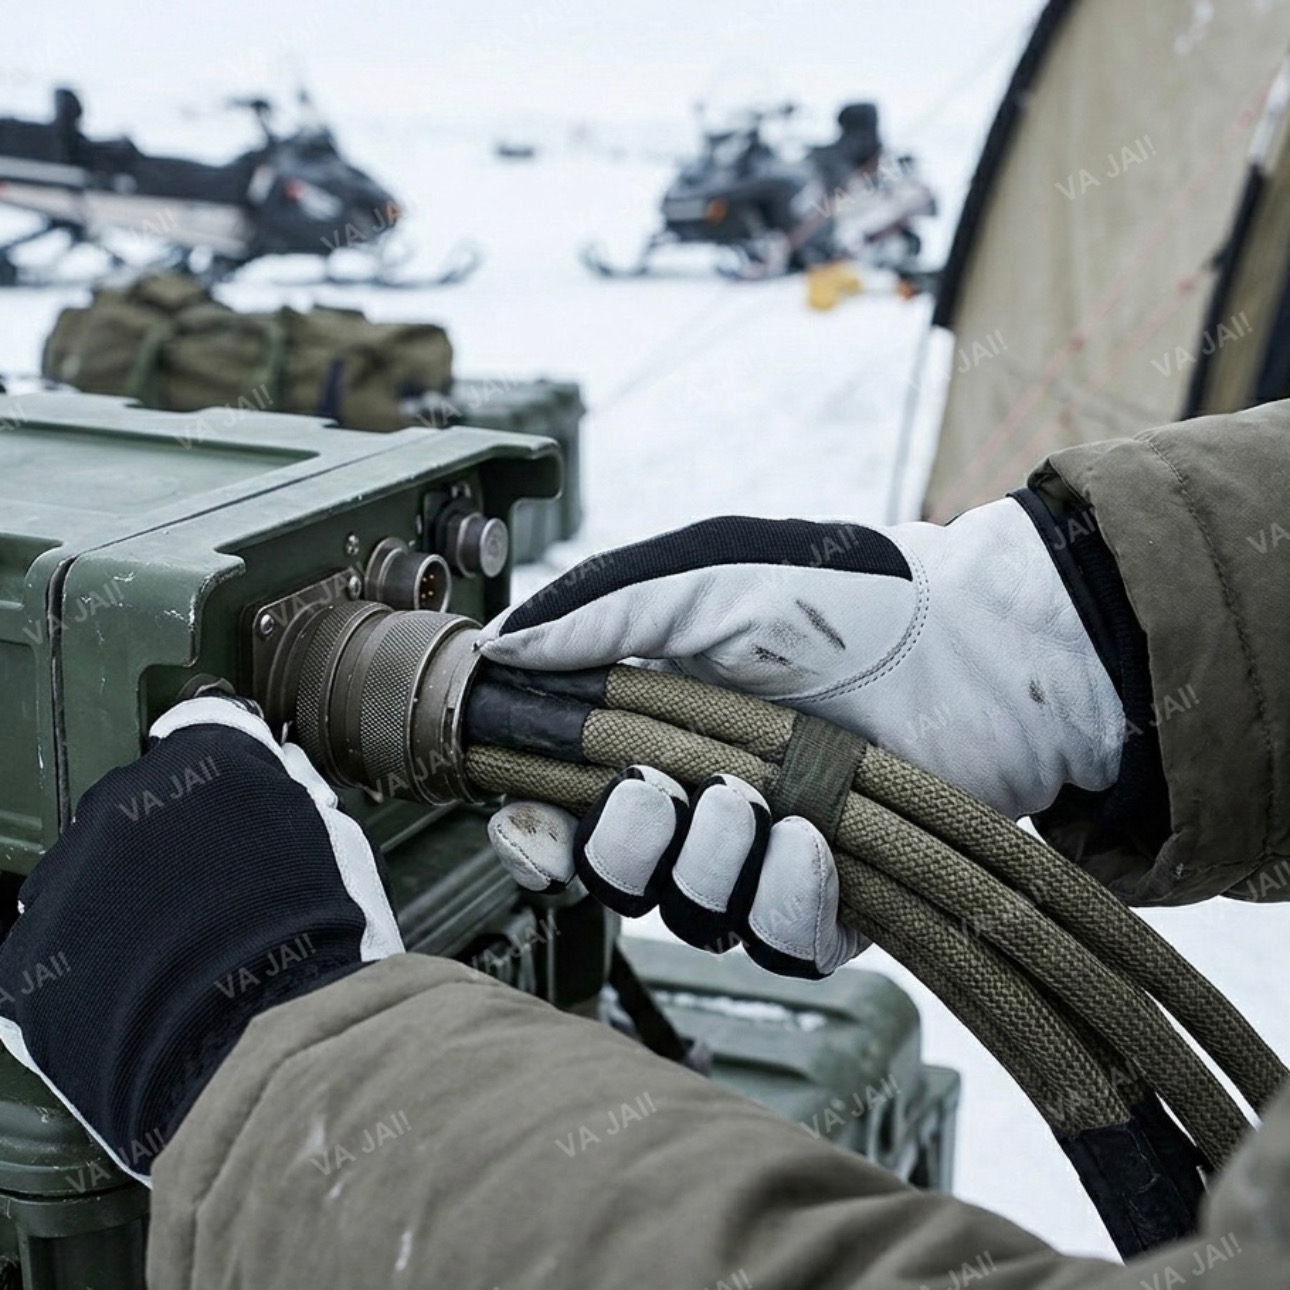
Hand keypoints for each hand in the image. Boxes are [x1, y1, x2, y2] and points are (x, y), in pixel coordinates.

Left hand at [0, 695, 401, 1181]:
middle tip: (219, 901)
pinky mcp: (26, 966)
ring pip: (88, 876)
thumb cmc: (317, 949)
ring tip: (176, 961)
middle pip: (140, 806)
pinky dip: (85, 970)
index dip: (224, 769)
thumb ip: (296, 792)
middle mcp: (120, 803)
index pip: (204, 731)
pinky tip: (136, 998)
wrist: (263, 1054)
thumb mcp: (339, 848)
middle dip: (171, 842)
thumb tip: (282, 766)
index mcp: (203, 763)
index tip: (231, 796)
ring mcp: (64, 883)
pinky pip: (51, 952)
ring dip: (121, 903)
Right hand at [478, 503, 1123, 976]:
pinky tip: (811, 844)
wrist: (973, 647)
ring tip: (758, 803)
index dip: (537, 831)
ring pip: (691, 917)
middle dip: (627, 845)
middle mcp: (704, 805)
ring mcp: (766, 859)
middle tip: (667, 790)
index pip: (566, 809)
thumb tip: (503, 644)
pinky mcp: (832, 903)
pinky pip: (776, 944)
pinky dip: (780, 901)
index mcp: (658, 733)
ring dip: (709, 865)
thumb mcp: (707, 578)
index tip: (534, 818)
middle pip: (617, 878)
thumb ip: (602, 612)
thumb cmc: (844, 599)